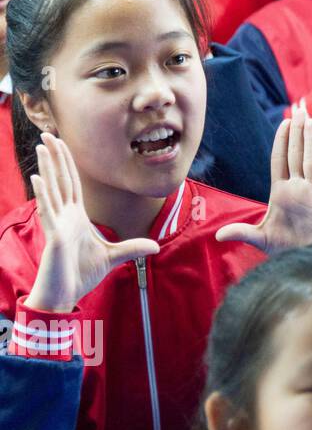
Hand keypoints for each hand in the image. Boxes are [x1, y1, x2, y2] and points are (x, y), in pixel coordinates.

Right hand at [27, 134, 158, 313]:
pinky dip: (43, 194)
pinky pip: (48, 211)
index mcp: (76, 218)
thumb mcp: (114, 257)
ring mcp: (58, 224)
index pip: (73, 184)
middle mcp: (65, 216)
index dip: (68, 164)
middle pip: (61, 180)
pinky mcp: (53, 235)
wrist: (65, 295)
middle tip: (48, 133)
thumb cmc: (81, 275)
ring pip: (52, 190)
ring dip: (48, 168)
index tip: (63, 145)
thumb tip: (155, 246)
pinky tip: (38, 178)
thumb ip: (133, 248)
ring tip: (43, 146)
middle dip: (56, 157)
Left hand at [216, 105, 311, 252]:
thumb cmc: (286, 249)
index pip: (281, 160)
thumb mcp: (260, 239)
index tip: (284, 122)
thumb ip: (241, 232)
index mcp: (281, 192)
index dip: (282, 141)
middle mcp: (298, 189)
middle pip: (297, 155)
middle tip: (299, 110)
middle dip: (297, 132)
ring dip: (309, 140)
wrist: (309, 260)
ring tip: (309, 120)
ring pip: (311, 161)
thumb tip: (218, 236)